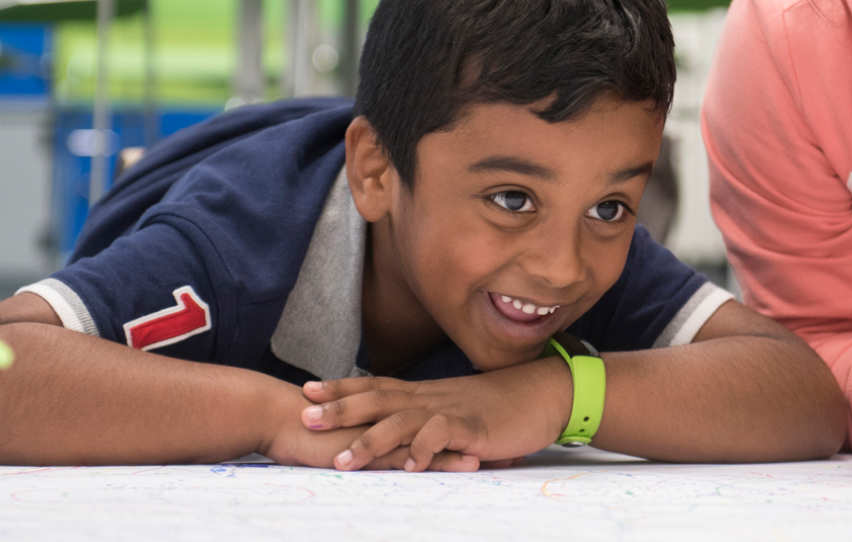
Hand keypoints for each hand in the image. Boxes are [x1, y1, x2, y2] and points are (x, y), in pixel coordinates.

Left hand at [299, 359, 569, 471]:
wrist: (546, 392)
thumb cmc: (504, 403)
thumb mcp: (459, 407)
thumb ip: (431, 417)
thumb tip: (409, 432)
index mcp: (426, 393)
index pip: (376, 385)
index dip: (342, 387)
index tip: (308, 389)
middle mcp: (432, 397)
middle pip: (378, 398)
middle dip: (340, 408)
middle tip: (305, 416)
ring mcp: (451, 410)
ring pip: (403, 420)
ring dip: (372, 439)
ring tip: (345, 461)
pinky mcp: (473, 427)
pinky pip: (443, 435)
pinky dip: (424, 449)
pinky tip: (409, 465)